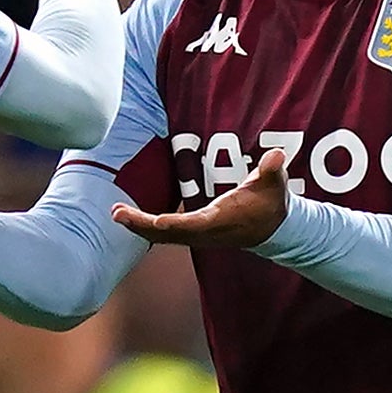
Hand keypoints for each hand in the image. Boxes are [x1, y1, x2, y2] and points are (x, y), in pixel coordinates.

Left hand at [112, 149, 290, 248]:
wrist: (272, 228)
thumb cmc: (271, 201)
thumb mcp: (275, 183)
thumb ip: (272, 170)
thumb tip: (275, 156)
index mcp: (223, 220)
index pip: (197, 224)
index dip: (176, 224)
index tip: (156, 221)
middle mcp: (207, 232)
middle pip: (170, 234)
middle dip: (143, 226)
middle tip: (117, 214)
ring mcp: (198, 235)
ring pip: (163, 236)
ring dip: (139, 226)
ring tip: (116, 213)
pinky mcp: (193, 233)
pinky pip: (165, 234)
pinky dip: (146, 227)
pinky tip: (128, 217)